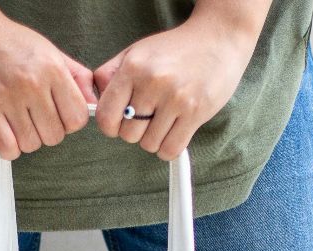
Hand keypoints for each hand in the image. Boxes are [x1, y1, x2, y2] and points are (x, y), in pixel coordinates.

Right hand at [0, 0, 97, 159]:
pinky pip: (7, 148)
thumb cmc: (9, 41)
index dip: (70, 122)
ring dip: (26, 139)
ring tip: (18, 121)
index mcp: (52, 69)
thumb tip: (92, 102)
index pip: (77, 118)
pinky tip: (6, 132)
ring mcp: (7, 97)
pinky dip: (8, 148)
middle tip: (35, 117)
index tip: (59, 115)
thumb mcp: (49, 51)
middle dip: (47, 131)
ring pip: (31, 144)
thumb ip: (76, 77)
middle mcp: (32, 84)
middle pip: (54, 136)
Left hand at [91, 5, 264, 159]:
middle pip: (128, 135)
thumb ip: (110, 75)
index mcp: (133, 68)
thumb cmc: (175, 49)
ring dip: (154, 139)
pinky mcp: (196, 112)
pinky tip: (174, 132)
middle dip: (135, 131)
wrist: (217, 38)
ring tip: (164, 120)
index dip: (110, 126)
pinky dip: (169, 148)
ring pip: (149, 145)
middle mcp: (152, 82)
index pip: (106, 116)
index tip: (119, 122)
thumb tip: (95, 102)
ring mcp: (175, 98)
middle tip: (148, 118)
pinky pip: (171, 149)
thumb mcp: (136, 52)